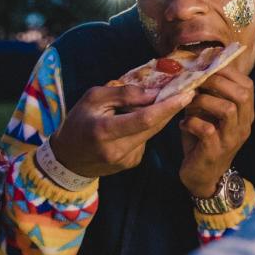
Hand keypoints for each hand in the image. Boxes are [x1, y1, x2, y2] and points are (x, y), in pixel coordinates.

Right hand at [50, 84, 194, 177]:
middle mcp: (117, 149)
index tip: (187, 94)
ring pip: (152, 132)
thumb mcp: (93, 98)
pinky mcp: (131, 163)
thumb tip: (154, 92)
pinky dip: (145, 128)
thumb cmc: (78, 121)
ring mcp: (126, 159)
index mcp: (103, 130)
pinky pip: (145, 140)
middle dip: (171, 108)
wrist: (68, 158)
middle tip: (185, 91)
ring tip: (144, 104)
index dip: (168, 106)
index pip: (144, 118)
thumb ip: (124, 94)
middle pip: (154, 126)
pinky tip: (131, 124)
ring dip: (157, 116)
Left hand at [177, 68, 254, 196]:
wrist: (203, 177)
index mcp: (245, 114)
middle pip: (242, 94)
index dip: (228, 72)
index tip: (207, 66)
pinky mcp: (215, 152)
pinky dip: (191, 122)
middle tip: (196, 81)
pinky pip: (207, 130)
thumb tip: (193, 69)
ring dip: (204, 101)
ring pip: (228, 110)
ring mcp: (231, 139)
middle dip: (216, 82)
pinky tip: (183, 124)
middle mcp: (243, 126)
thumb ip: (207, 95)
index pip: (247, 85)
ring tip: (189, 103)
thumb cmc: (203, 141)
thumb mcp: (209, 115)